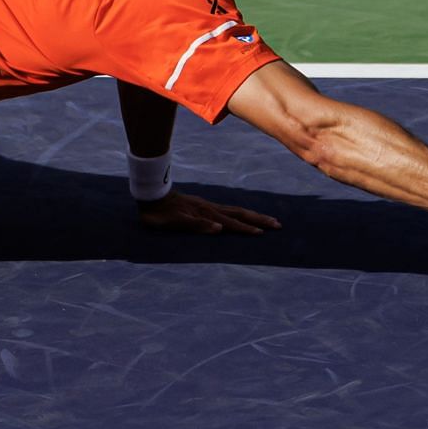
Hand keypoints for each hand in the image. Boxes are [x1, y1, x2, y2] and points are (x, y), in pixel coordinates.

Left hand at [137, 190, 280, 234]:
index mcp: (205, 214)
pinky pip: (227, 210)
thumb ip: (195, 225)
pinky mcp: (203, 206)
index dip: (245, 229)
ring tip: (268, 220)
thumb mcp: (174, 222)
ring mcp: (207, 206)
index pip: (231, 223)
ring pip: (235, 211)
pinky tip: (243, 217)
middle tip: (277, 225)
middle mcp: (210, 209)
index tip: (262, 233)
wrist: (150, 195)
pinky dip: (240, 215)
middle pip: (239, 214)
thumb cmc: (160, 214)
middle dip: (258, 220)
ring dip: (252, 216)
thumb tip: (219, 229)